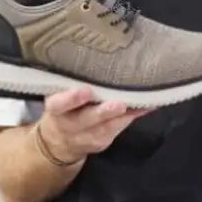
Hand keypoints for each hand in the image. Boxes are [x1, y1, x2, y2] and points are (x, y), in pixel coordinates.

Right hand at [33, 86, 150, 158]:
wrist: (59, 140)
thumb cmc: (64, 107)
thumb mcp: (59, 96)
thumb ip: (72, 84)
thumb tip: (95, 59)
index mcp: (56, 108)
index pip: (58, 104)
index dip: (70, 99)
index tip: (85, 91)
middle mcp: (68, 124)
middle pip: (85, 119)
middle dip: (103, 112)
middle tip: (119, 104)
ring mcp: (85, 137)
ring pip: (105, 128)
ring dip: (122, 117)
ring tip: (139, 106)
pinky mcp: (100, 142)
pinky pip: (117, 130)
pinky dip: (131, 118)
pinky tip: (145, 108)